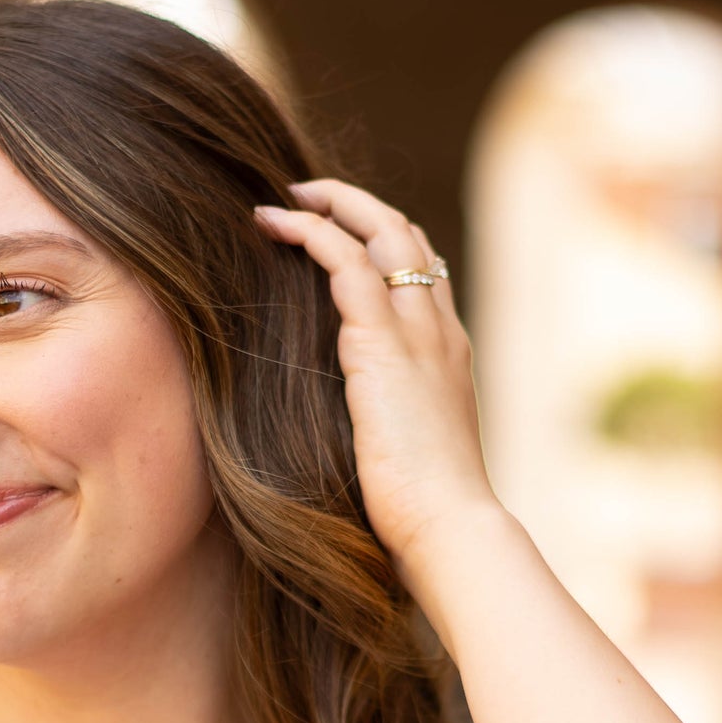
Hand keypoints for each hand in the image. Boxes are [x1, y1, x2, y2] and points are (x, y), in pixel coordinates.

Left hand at [254, 180, 500, 580]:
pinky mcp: (383, 345)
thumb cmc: (425, 510)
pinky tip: (272, 226)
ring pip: (381, 232)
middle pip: (406, 233)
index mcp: (448, 352)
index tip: (339, 232)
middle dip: (354, 204)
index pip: (424, 269)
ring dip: (329, 205)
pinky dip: (309, 234)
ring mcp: (417, 333)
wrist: (449, 527)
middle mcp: (439, 330)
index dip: (383, 239)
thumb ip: (388, 420)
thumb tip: (355, 430)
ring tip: (281, 201)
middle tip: (304, 195)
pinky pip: (345, 263)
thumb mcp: (407, 451)